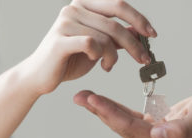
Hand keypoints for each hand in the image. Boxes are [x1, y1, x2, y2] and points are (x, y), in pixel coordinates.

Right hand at [22, 0, 156, 94]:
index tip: (152, 34)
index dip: (138, 19)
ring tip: (109, 66)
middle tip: (143, 59)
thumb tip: (139, 31)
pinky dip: (101, 56)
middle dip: (134, 43)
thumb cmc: (67, 60)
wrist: (39, 77)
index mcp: (83, 4)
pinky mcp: (60, 41)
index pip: (118, 5)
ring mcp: (65, 23)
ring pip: (105, 37)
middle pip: (115, 23)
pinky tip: (99, 64)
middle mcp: (73, 9)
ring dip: (114, 56)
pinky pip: (91, 44)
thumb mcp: (97, 46)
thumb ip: (115, 37)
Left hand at [73, 90, 191, 137]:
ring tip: (85, 98)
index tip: (92, 100)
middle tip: (79, 97)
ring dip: (104, 111)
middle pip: (122, 127)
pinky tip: (103, 103)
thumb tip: (158, 134)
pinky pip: (131, 119)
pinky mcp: (156, 130)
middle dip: (100, 111)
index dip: (110, 113)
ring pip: (124, 124)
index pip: (131, 128)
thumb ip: (183, 127)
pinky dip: (116, 110)